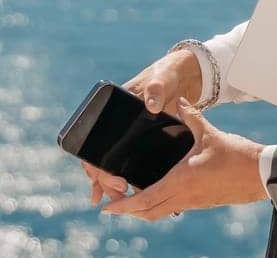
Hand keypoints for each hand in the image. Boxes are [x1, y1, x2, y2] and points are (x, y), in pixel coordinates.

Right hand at [79, 48, 202, 206]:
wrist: (182, 77)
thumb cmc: (166, 75)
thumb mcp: (162, 80)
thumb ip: (156, 89)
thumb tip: (151, 105)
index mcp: (114, 110)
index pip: (94, 139)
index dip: (94, 161)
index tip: (107, 175)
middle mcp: (117, 125)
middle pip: (100, 156)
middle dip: (104, 178)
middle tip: (118, 191)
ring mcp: (129, 134)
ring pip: (111, 163)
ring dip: (111, 183)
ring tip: (119, 201)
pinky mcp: (142, 141)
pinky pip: (129, 162)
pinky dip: (127, 178)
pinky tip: (131, 194)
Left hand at [100, 96, 268, 220]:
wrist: (261, 174)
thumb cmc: (236, 156)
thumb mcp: (209, 133)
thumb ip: (191, 115)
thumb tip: (179, 101)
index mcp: (181, 180)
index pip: (145, 199)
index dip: (124, 205)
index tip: (107, 207)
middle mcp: (184, 196)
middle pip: (148, 212)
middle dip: (128, 210)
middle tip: (113, 201)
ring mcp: (193, 202)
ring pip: (160, 212)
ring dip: (143, 209)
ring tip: (129, 198)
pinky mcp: (202, 202)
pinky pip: (173, 207)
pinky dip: (158, 204)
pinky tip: (155, 193)